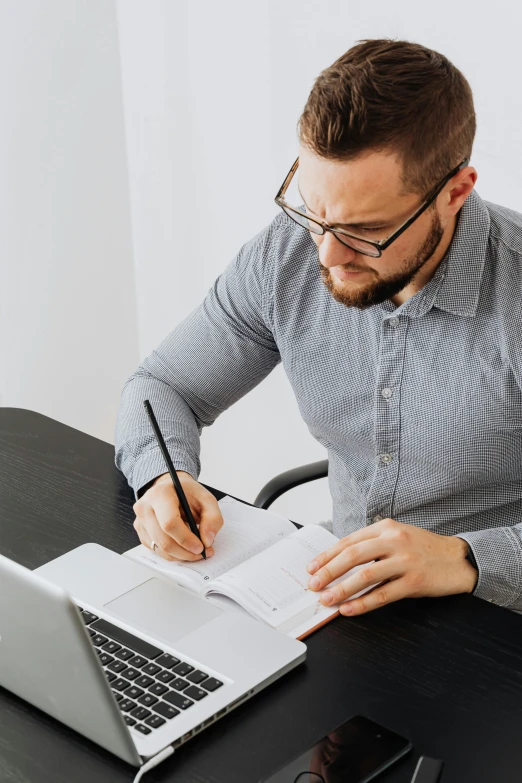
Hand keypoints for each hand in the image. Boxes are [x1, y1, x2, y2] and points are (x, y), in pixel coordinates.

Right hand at [132, 471, 223, 560]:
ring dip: (181, 555)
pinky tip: (184, 546)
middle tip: (203, 552)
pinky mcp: (141, 533)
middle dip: (186, 552)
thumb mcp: (206, 499)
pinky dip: (174, 553)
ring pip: (160, 549)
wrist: (171, 489)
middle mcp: (145, 508)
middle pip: (163, 540)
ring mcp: (140, 522)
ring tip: (196, 550)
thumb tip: (207, 540)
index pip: (169, 523)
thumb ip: (212, 518)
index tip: (201, 547)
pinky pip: (157, 551)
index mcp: (160, 494)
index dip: (186, 539)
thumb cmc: (187, 493)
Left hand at [306, 518, 477, 615]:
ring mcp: (404, 561)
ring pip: (365, 575)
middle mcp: (393, 541)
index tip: (311, 568)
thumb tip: (339, 561)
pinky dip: (363, 604)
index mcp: (386, 528)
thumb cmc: (424, 549)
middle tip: (313, 585)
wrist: (459, 558)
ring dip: (342, 589)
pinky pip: (383, 594)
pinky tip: (350, 609)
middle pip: (352, 556)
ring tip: (327, 600)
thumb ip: (372, 544)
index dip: (327, 556)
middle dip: (328, 571)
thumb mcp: (398, 536)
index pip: (348, 541)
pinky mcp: (414, 581)